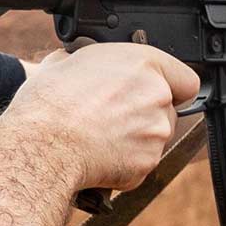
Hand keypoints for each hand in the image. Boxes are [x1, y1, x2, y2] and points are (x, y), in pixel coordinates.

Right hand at [0, 43, 200, 192]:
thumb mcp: (64, 62)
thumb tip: (79, 61)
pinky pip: (141, 162)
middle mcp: (157, 96)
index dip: (171, 85)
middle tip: (112, 115)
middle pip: (167, 108)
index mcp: (143, 64)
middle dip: (145, 113)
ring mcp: (155, 132)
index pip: (185, 77)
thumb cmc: (49, 103)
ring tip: (100, 137)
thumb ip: (88, 61)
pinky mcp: (146, 164)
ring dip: (135, 138)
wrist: (41, 146)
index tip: (158, 91)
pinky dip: (124, 162)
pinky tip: (98, 156)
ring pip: (154, 137)